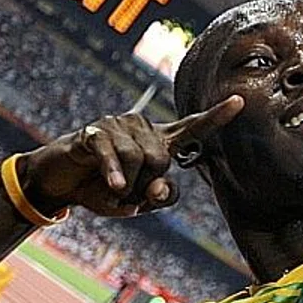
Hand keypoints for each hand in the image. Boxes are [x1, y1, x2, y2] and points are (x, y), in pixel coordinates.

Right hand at [14, 96, 242, 218]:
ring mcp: (118, 125)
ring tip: (112, 186)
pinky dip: (114, 175)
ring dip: (126, 184)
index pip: (193, 128)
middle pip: (163, 159)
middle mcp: (143, 127)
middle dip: (146, 184)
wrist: (62, 182)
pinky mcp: (95, 131)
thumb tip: (161, 187)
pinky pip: (113, 154)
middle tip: (127, 190)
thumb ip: (158, 198)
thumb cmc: (104, 188)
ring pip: (139, 159)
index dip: (216, 117)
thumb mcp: (135, 202)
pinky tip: (112, 187)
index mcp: (159, 141)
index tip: (240, 101)